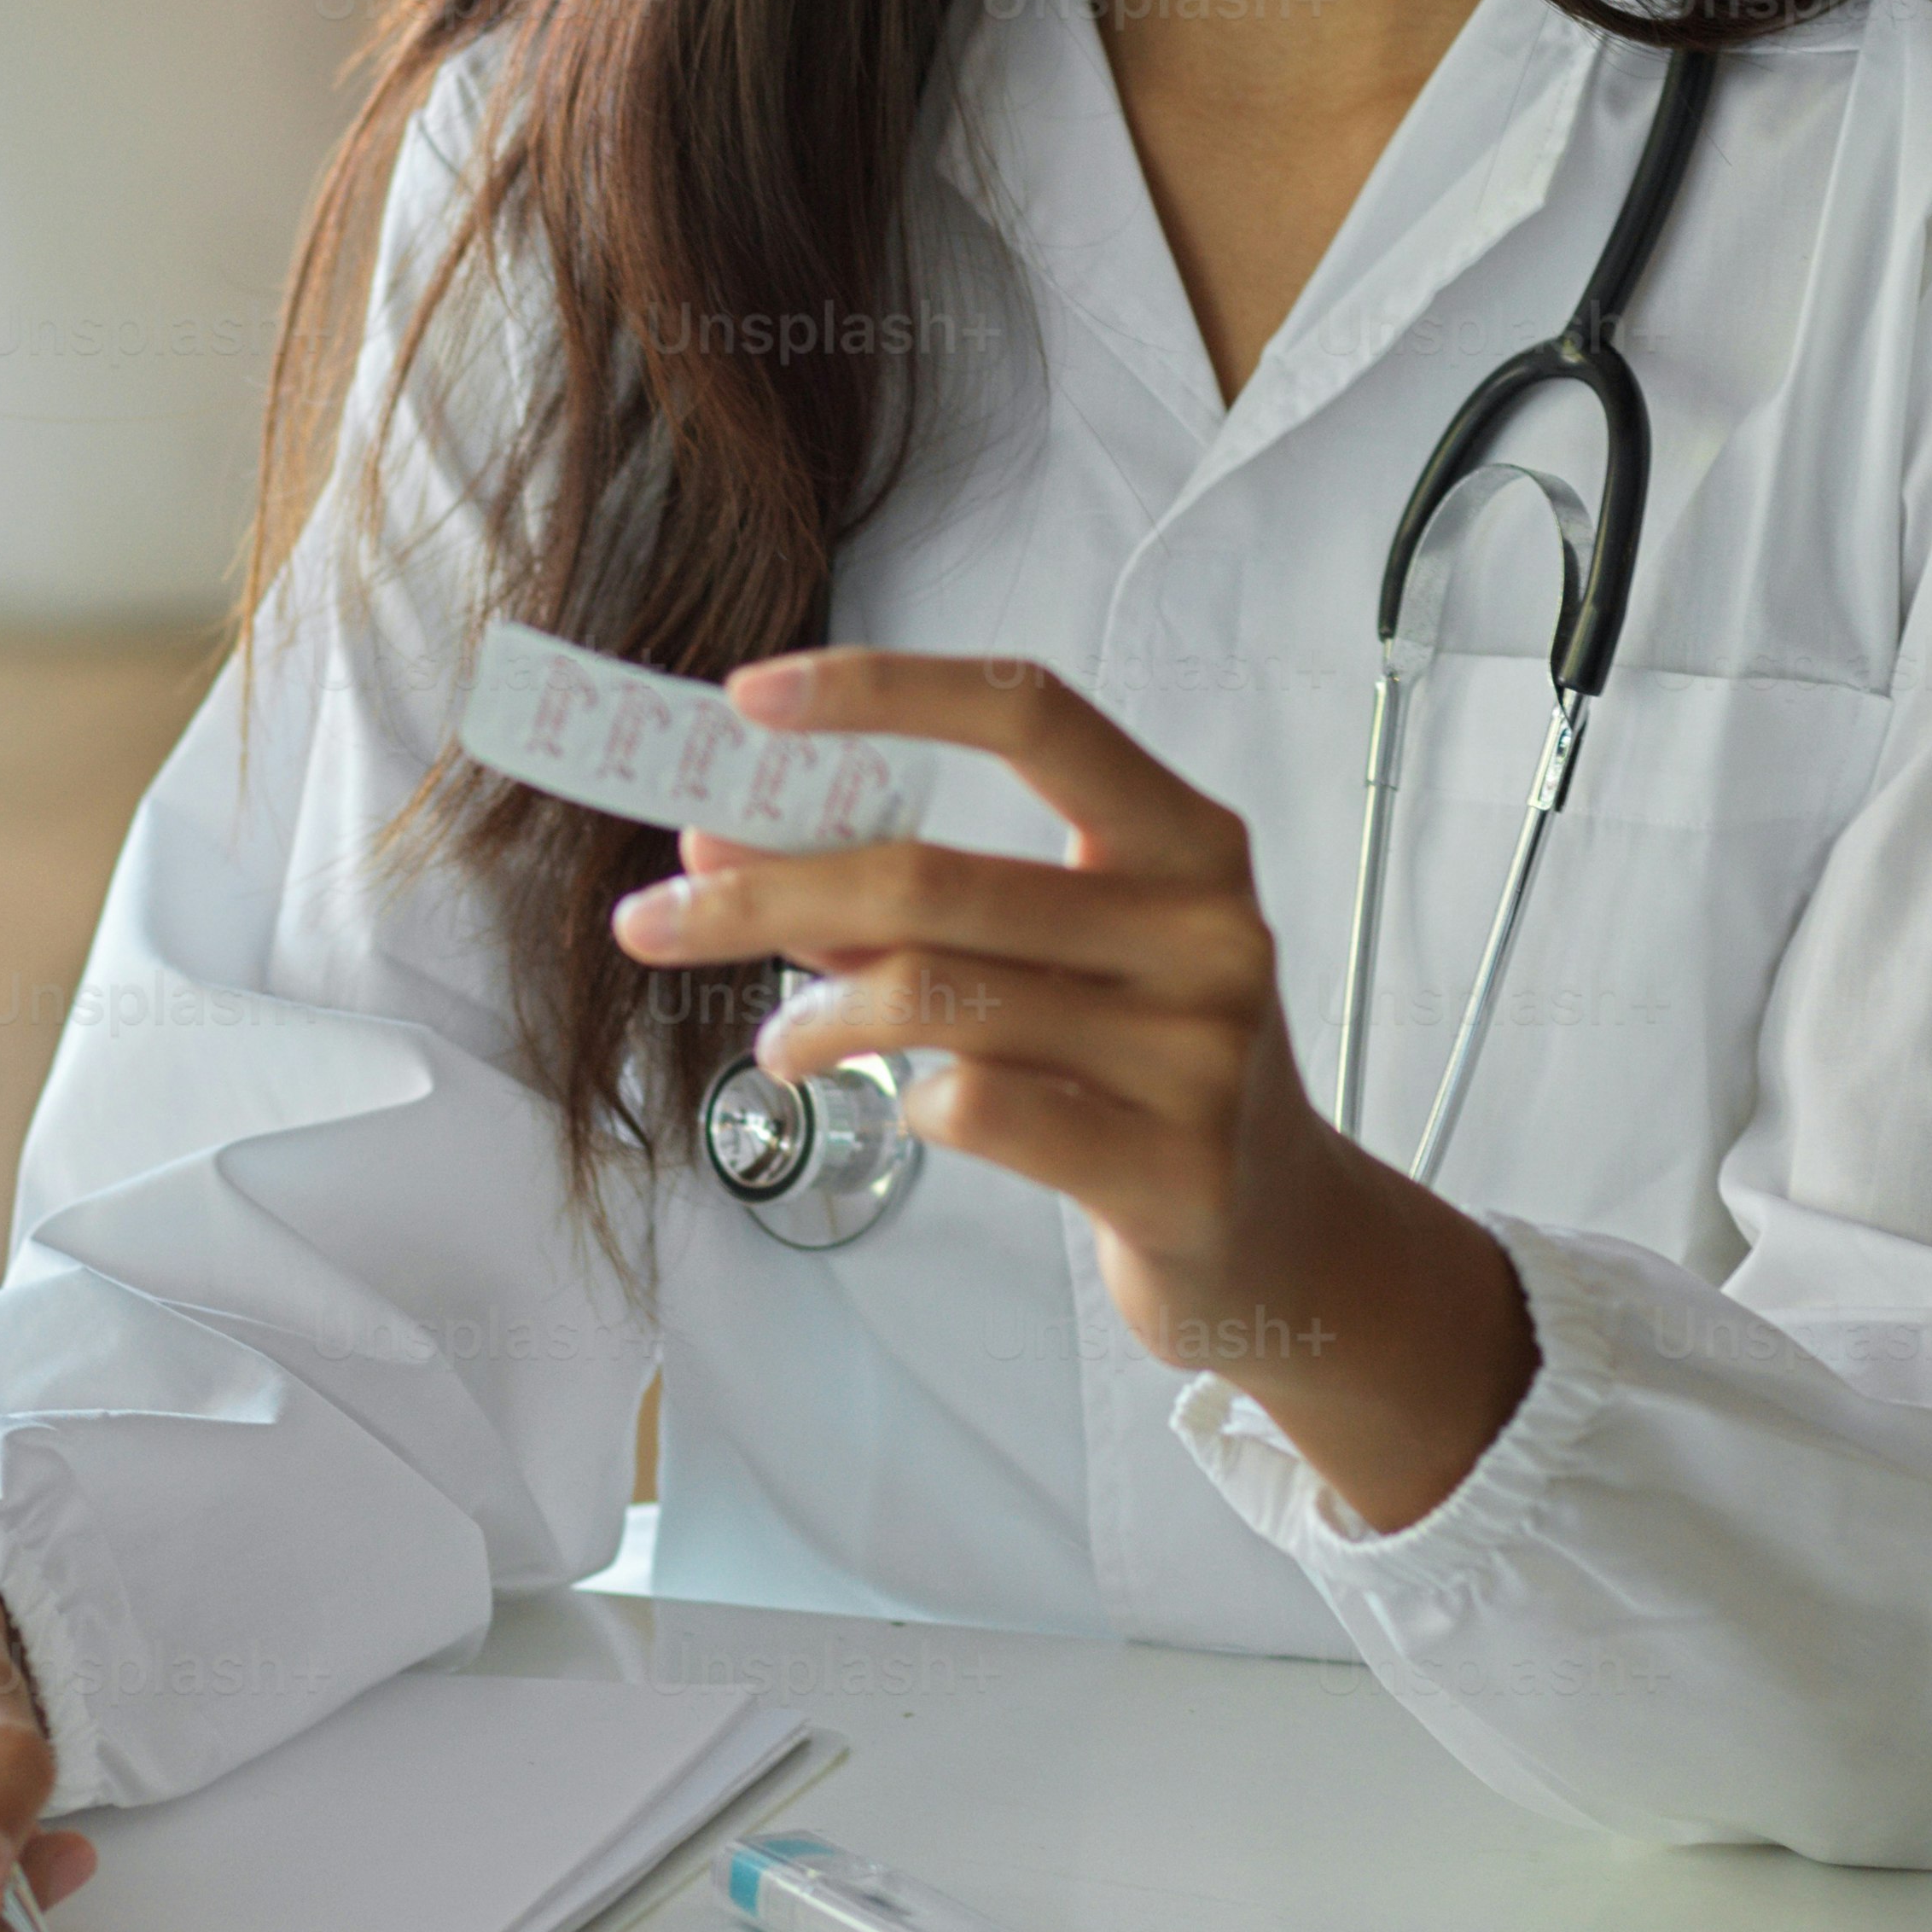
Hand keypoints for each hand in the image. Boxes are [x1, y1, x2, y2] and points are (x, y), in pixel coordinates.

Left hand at [611, 647, 1535, 1529]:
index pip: (1031, 716)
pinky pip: (983, 1109)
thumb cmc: (1144, 1073)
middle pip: (938, 878)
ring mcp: (1201, 1053)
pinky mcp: (1175, 1170)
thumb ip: (904, 902)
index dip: (884, 692)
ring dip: (818, 1017)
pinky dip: (910, 1105)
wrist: (1281, 1239)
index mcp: (1186, 841)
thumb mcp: (1052, 962)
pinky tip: (905, 1110)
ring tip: (781, 1045)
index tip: (748, 698)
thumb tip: (720, 847)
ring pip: (941, 999)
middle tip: (650, 918)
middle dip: (768, 895)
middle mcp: (1206, 930)